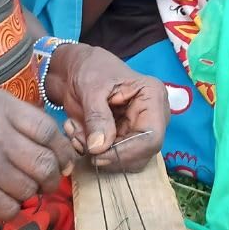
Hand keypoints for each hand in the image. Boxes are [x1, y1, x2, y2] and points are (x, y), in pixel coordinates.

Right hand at [0, 86, 76, 222]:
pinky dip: (12, 209)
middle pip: (43, 162)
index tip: (66, 160)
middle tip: (52, 181)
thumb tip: (56, 142)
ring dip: (32, 194)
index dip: (63, 149)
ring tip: (26, 189)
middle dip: (54, 177)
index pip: (47, 129)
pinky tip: (5, 200)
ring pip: (28, 188)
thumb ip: (17, 116)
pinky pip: (8, 208)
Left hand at [51, 43, 168, 170]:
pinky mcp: (123, 139)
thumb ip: (97, 117)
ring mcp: (138, 130)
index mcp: (153, 98)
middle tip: (80, 141)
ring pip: (124, 160)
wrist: (77, 70)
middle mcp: (151, 117)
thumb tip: (99, 148)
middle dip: (108, 153)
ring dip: (96, 153)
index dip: (127, 152)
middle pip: (141, 153)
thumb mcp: (91, 88)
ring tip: (76, 131)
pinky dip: (90, 151)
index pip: (152, 137)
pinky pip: (111, 157)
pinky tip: (77, 133)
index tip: (97, 155)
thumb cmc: (90, 69)